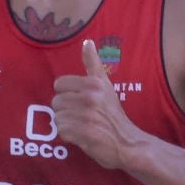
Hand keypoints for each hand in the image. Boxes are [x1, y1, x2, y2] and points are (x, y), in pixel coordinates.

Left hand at [52, 39, 143, 170]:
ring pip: (58, 117)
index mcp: (94, 84)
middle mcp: (91, 97)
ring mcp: (87, 116)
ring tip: (82, 126)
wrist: (128, 143)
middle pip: (56, 102)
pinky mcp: (84, 133)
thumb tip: (87, 42)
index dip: (66, 94)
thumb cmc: (113, 114)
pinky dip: (70, 136)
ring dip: (67, 124)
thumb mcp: (106, 85)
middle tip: (82, 116)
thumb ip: (94, 64)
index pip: (59, 84)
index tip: (79, 101)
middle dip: (66, 111)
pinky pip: (62, 131)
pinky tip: (82, 136)